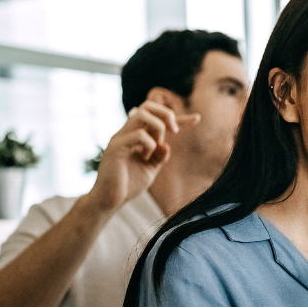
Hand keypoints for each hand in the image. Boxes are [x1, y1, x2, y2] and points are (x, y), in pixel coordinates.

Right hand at [86, 101, 200, 212]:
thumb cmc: (128, 185)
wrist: (109, 200)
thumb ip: (160, 156)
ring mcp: (120, 137)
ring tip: (157, 146)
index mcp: (136, 136)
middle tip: (175, 131)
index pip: (158, 119)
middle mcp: (127, 132)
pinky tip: (146, 157)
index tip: (197, 119)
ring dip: (158, 127)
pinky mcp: (115, 147)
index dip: (179, 118)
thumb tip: (166, 145)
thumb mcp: (151, 169)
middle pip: (148, 106)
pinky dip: (150, 144)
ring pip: (142, 113)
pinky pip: (138, 135)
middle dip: (167, 114)